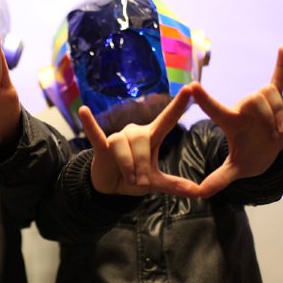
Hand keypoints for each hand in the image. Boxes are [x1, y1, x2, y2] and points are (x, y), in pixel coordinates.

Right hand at [80, 85, 200, 196]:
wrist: (109, 188)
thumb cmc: (133, 178)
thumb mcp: (155, 183)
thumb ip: (175, 185)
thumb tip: (199, 193)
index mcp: (150, 137)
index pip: (167, 119)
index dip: (178, 105)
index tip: (190, 88)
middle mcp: (134, 133)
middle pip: (142, 142)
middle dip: (142, 165)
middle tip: (141, 182)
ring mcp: (116, 138)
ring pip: (123, 147)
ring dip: (127, 166)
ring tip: (128, 179)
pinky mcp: (101, 146)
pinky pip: (95, 134)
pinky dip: (90, 124)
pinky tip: (84, 110)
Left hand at [191, 46, 282, 197]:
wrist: (268, 152)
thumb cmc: (250, 156)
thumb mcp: (235, 169)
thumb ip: (218, 179)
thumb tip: (200, 195)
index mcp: (231, 121)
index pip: (215, 110)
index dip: (204, 100)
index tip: (191, 87)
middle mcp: (243, 107)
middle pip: (255, 100)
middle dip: (268, 117)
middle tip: (272, 134)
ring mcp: (259, 102)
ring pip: (271, 97)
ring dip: (280, 116)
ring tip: (278, 130)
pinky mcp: (275, 98)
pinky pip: (278, 79)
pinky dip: (282, 65)